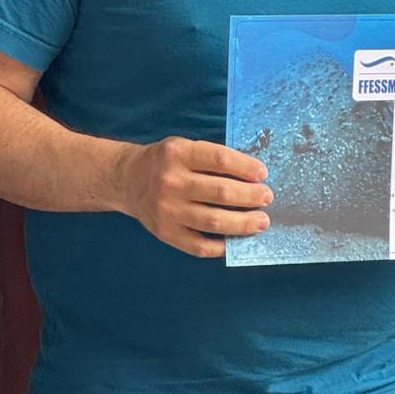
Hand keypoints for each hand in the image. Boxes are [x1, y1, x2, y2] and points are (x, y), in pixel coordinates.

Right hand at [114, 136, 272, 257]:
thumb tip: (254, 176)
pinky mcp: (165, 233)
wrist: (128, 180)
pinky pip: (199, 245)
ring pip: (214, 221)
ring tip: (261, 221)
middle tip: (267, 198)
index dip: (246, 167)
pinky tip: (236, 240)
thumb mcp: (184, 147)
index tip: (263, 173)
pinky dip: (222, 246)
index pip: (220, 160)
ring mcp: (167, 210)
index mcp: (178, 154)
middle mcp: (170, 182)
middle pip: (221, 192)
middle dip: (251, 196)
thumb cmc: (166, 162)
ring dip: (243, 223)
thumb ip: (213, 158)